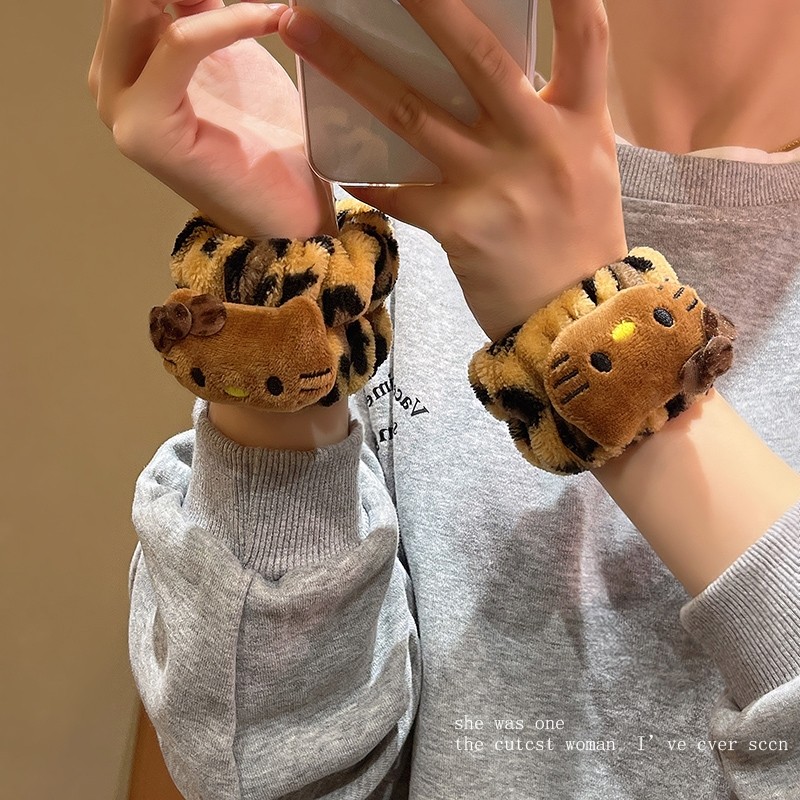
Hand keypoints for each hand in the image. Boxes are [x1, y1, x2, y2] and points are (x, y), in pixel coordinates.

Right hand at [88, 0, 334, 238]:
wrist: (288, 214)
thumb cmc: (272, 143)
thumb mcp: (235, 56)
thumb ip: (204, 9)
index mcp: (128, 60)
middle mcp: (113, 80)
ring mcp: (120, 106)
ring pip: (141, 4)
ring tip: (268, 5)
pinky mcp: (145, 126)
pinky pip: (181, 43)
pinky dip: (230, 22)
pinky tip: (272, 16)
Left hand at [279, 0, 627, 339]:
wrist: (574, 317)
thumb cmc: (580, 239)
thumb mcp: (586, 166)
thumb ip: (552, 117)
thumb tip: (506, 78)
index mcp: (580, 122)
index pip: (585, 33)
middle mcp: (538, 142)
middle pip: (479, 57)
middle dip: (428, 4)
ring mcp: (495, 184)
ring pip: (412, 113)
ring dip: (350, 68)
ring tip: (301, 30)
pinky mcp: (458, 226)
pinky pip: (397, 192)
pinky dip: (364, 177)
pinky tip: (334, 161)